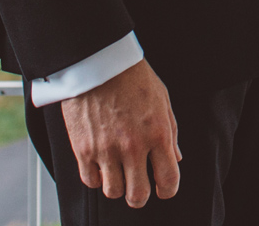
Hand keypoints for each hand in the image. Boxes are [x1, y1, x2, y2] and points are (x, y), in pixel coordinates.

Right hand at [62, 59, 180, 205]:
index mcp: (157, 133)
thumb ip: (171, 132)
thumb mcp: (162, 99)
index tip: (164, 189)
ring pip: (113, 192)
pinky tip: (101, 165)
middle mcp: (133, 146)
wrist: (98, 61)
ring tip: (118, 172)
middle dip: (140, 197)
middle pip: (138, 195)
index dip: (168, 190)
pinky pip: (91, 181)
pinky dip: (97, 178)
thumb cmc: (132, 77)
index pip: (168, 179)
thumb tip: (176, 158)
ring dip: (117, 186)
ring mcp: (106, 149)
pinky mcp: (83, 149)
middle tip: (139, 189)